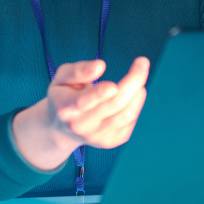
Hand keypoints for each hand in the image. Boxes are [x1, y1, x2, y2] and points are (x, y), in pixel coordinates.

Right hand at [12, 57, 149, 170]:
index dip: (99, 94)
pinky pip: (130, 122)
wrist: (62, 128)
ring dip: (138, 93)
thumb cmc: (63, 96)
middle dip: (132, 82)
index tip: (113, 86)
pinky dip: (136, 105)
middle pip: (112, 105)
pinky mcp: (110, 141)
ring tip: (140, 76)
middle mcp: (81, 125)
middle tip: (142, 62)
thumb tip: (100, 66)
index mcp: (65, 107)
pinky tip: (133, 95)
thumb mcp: (61, 78)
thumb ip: (78, 71)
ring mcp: (97, 137)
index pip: (82, 102)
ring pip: (126, 115)